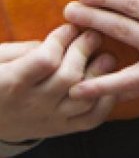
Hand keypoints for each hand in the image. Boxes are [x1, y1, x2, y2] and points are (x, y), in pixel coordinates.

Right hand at [0, 25, 116, 142]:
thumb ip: (24, 50)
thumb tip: (61, 41)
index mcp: (10, 84)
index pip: (45, 60)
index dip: (61, 39)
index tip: (69, 27)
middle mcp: (31, 104)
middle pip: (69, 76)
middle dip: (85, 49)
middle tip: (92, 34)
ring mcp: (48, 119)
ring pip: (84, 97)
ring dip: (100, 73)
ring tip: (105, 55)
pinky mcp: (60, 129)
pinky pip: (90, 119)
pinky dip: (106, 101)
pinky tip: (109, 82)